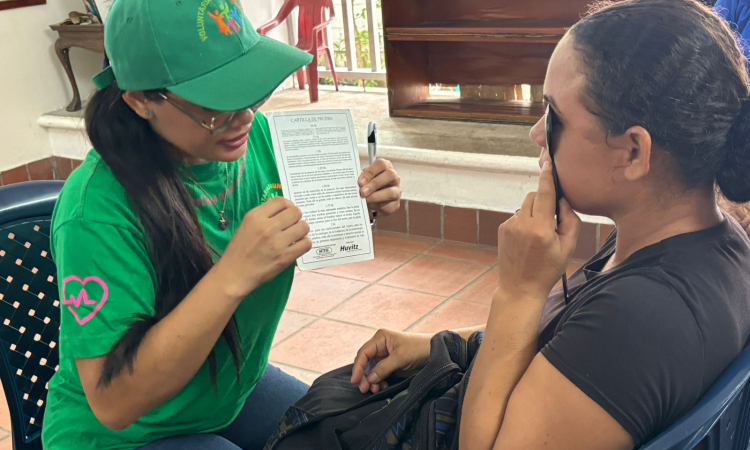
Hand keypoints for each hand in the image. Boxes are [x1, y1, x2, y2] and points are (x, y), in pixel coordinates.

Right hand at [214, 197, 311, 297]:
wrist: (234, 274)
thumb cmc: (239, 250)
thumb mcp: (246, 225)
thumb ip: (264, 216)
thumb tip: (284, 210)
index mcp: (255, 216)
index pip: (281, 201)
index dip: (288, 205)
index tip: (287, 213)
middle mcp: (267, 226)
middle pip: (296, 212)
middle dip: (296, 218)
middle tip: (292, 226)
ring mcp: (277, 242)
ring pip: (304, 227)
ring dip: (301, 231)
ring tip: (295, 236)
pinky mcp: (285, 257)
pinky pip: (306, 243)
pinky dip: (304, 244)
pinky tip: (297, 246)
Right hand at [351, 329, 431, 393]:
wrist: (435, 352)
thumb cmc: (419, 348)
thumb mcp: (401, 357)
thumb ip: (384, 368)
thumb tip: (370, 378)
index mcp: (380, 338)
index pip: (364, 353)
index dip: (358, 367)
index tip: (355, 381)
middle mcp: (380, 346)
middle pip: (365, 363)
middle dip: (364, 376)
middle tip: (365, 389)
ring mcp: (384, 356)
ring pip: (370, 370)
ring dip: (371, 381)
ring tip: (375, 389)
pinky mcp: (390, 365)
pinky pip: (379, 374)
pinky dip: (378, 382)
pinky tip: (382, 387)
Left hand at [359, 159, 401, 214]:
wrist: (372, 200)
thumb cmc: (367, 185)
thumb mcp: (363, 179)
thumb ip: (361, 179)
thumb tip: (353, 183)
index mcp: (385, 167)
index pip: (381, 164)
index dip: (371, 172)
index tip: (361, 181)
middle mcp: (393, 177)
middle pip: (390, 175)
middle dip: (375, 184)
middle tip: (363, 191)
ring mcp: (396, 190)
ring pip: (391, 192)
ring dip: (376, 196)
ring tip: (366, 200)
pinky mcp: (395, 204)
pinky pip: (389, 206)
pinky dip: (378, 207)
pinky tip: (370, 206)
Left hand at [496, 161, 580, 300]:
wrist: (520, 288)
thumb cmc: (548, 269)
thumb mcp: (568, 248)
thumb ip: (570, 220)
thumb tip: (563, 201)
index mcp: (540, 228)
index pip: (544, 195)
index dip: (547, 178)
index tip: (548, 163)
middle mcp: (522, 224)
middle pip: (534, 196)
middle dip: (543, 200)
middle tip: (552, 220)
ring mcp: (509, 226)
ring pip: (525, 206)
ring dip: (534, 213)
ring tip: (539, 236)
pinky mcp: (502, 229)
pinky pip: (518, 216)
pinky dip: (525, 222)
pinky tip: (528, 240)